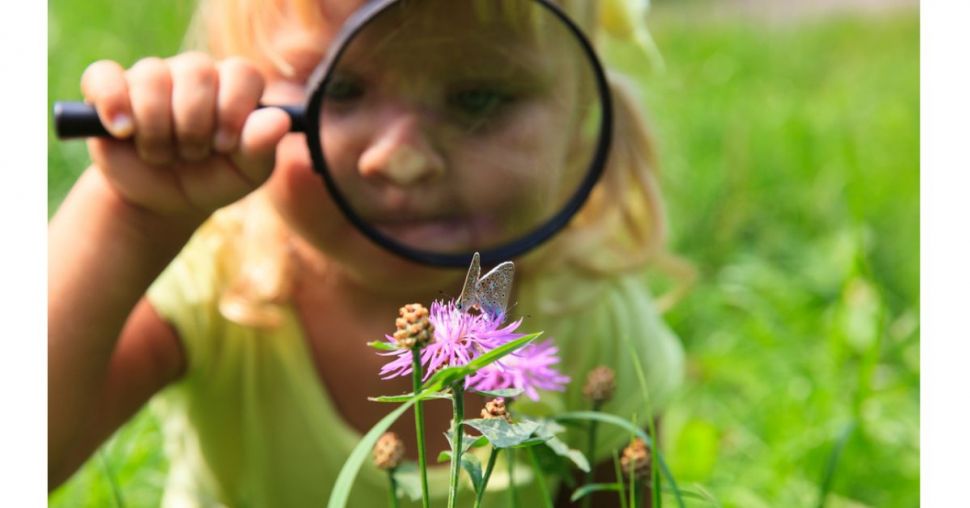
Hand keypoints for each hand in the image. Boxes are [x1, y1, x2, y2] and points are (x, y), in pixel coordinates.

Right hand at [80, 52, 289, 218]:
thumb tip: (279, 120)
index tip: (226, 144)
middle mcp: (193, 73)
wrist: (164, 202)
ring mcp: (150, 78)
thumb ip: (262, 147)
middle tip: (193, 155)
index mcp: (233, 87)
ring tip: (162, 156)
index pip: (242, 73)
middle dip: (194, 125)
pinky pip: (104, 77)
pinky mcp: (109, 90)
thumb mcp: (245, 174)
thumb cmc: (213, 181)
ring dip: (157, 128)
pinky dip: (112, 102)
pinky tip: (123, 131)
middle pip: (196, 72)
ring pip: (152, 76)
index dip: (234, 108)